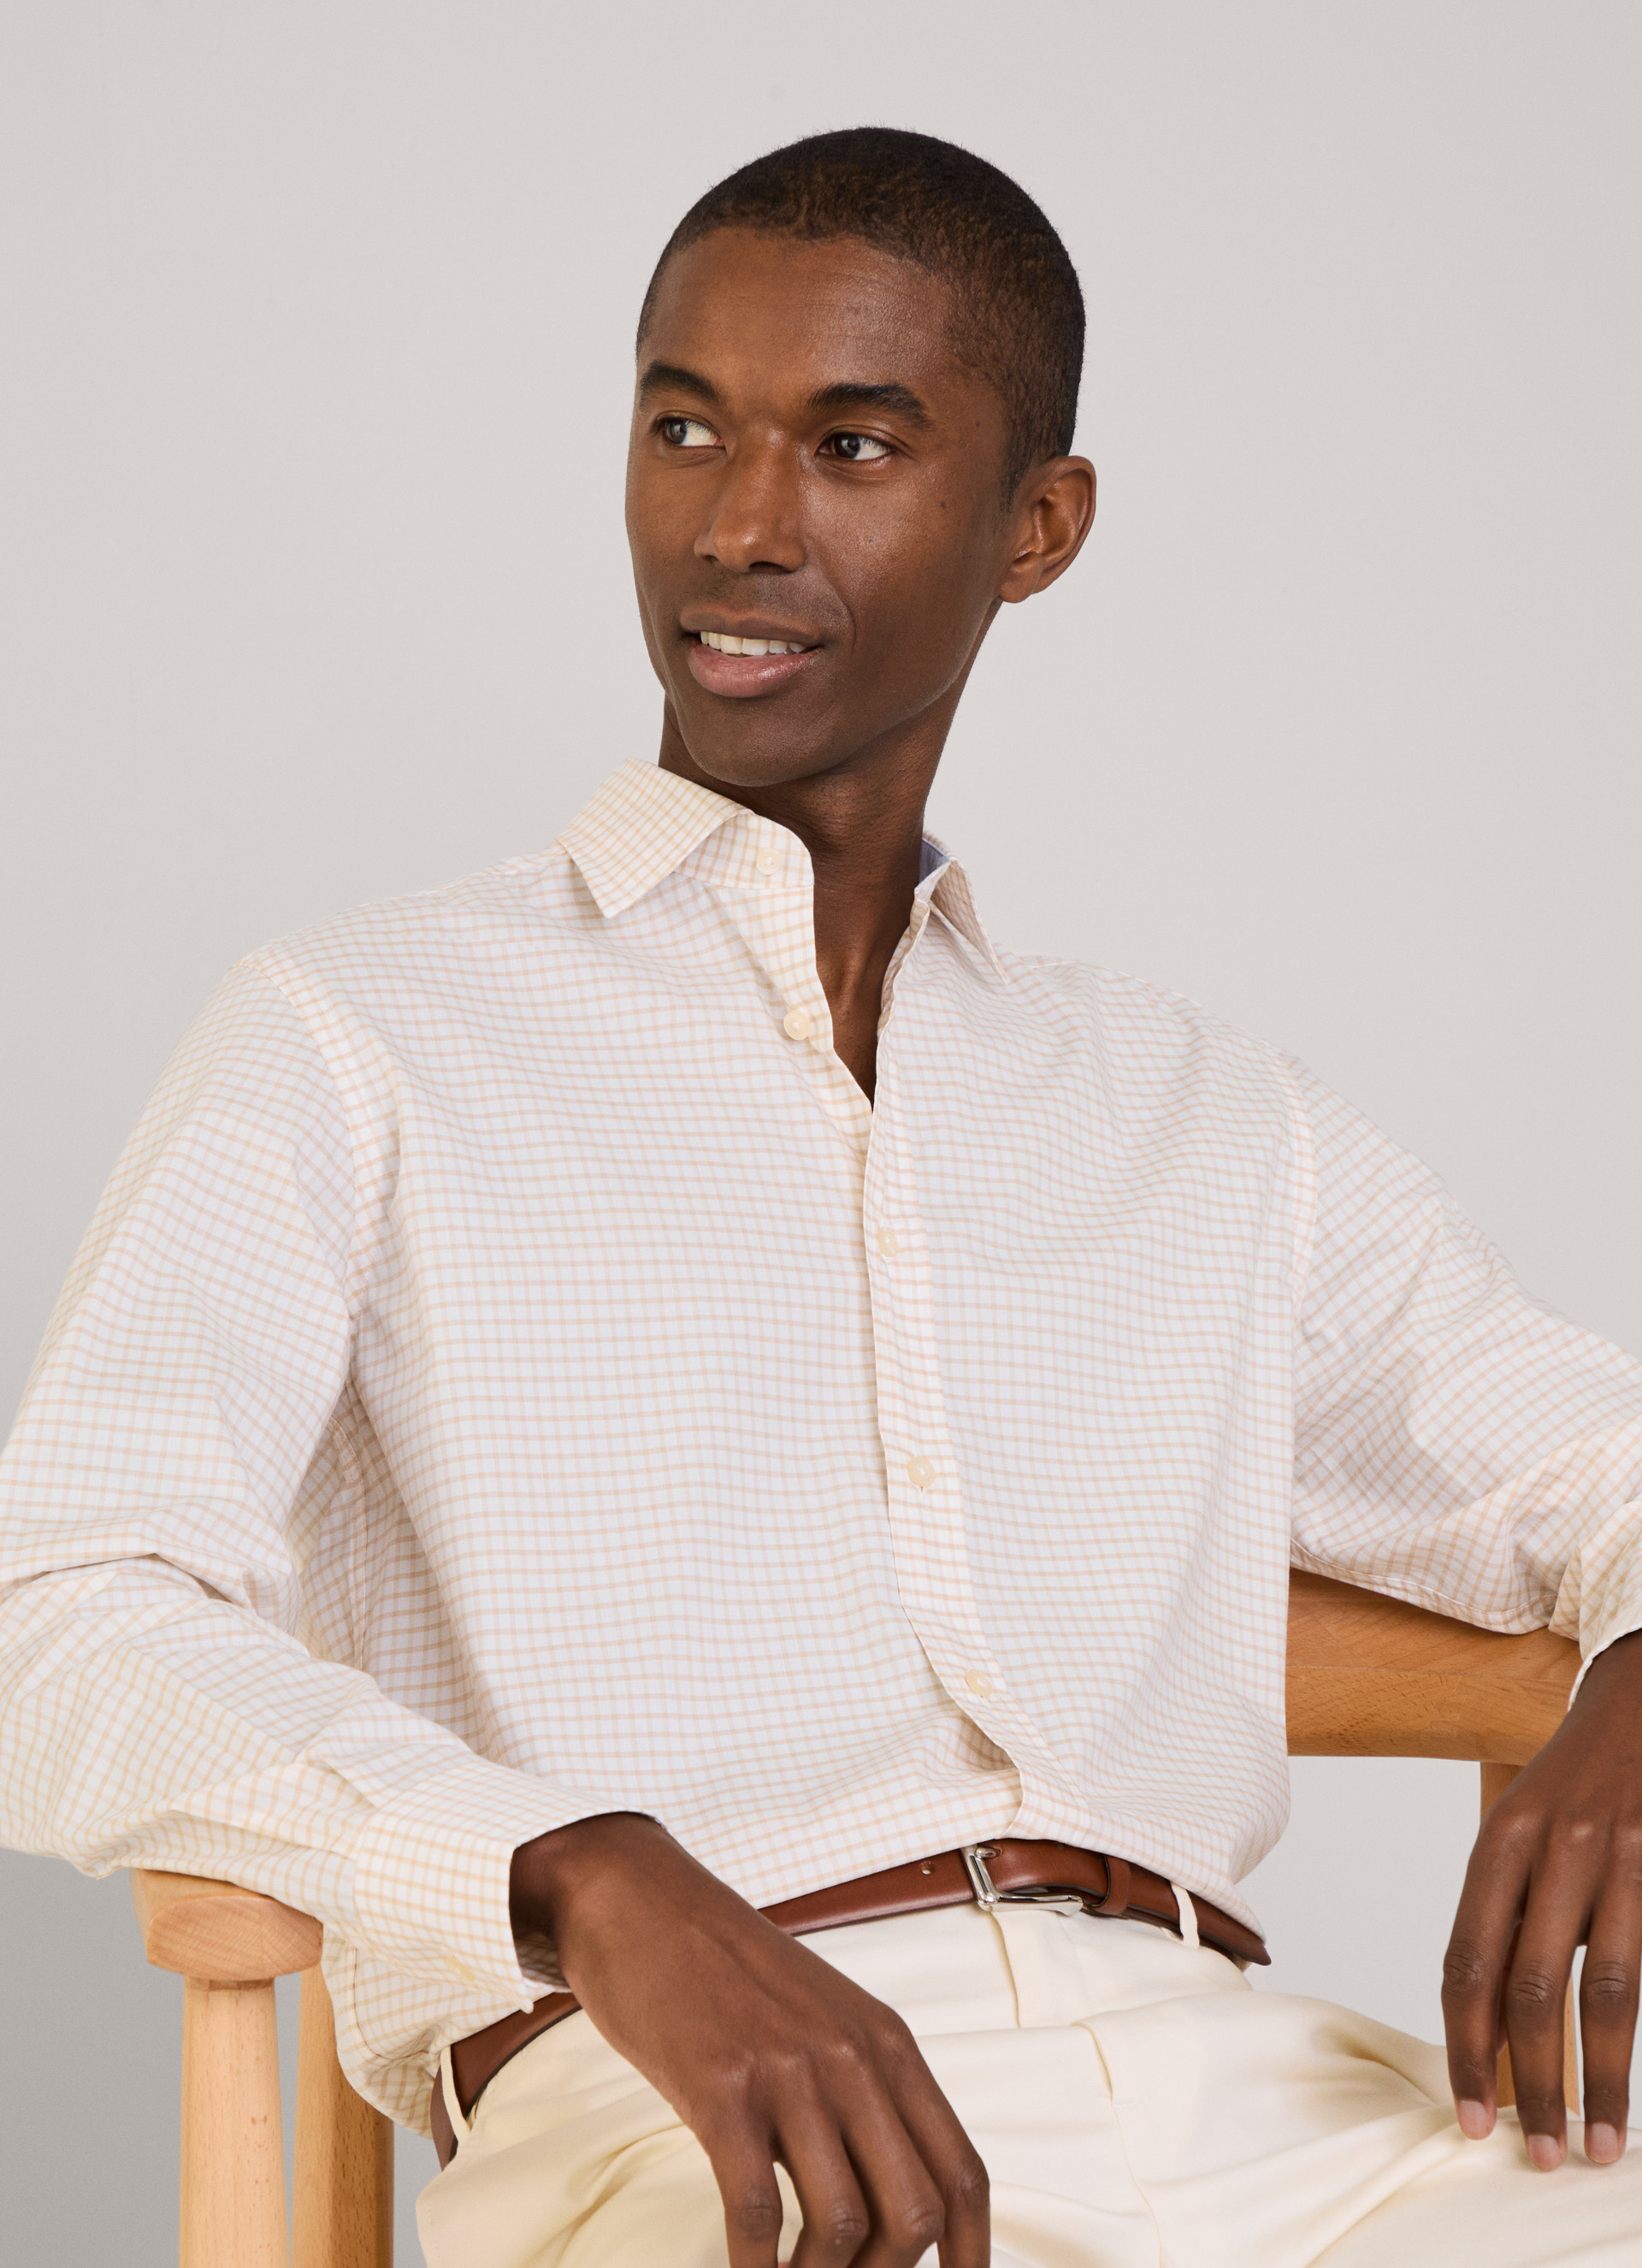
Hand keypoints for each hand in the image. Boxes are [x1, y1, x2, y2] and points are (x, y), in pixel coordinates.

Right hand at [511, 1813, 989, 2266]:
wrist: (642, 1902)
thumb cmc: (726, 1969)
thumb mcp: (820, 2016)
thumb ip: (860, 2092)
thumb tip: (884, 2197)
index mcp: (887, 2043)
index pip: (961, 2171)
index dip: (972, 2252)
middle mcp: (852, 2058)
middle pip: (914, 2212)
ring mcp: (789, 2073)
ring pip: (844, 2226)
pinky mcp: (722, 2089)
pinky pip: (757, 2213)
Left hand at [1443, 1628, 1641, 2167]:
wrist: (1640, 1703)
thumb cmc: (1572, 1787)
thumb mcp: (1519, 1835)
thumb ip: (1503, 1918)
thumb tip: (1487, 2028)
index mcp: (1499, 1842)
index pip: (1466, 1964)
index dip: (1466, 2047)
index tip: (1470, 2117)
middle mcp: (1554, 1848)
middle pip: (1533, 1988)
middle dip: (1532, 2083)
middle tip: (1534, 2153)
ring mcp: (1619, 1856)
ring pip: (1607, 1989)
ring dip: (1600, 2078)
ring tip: (1597, 2143)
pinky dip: (1637, 2027)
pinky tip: (1630, 2077)